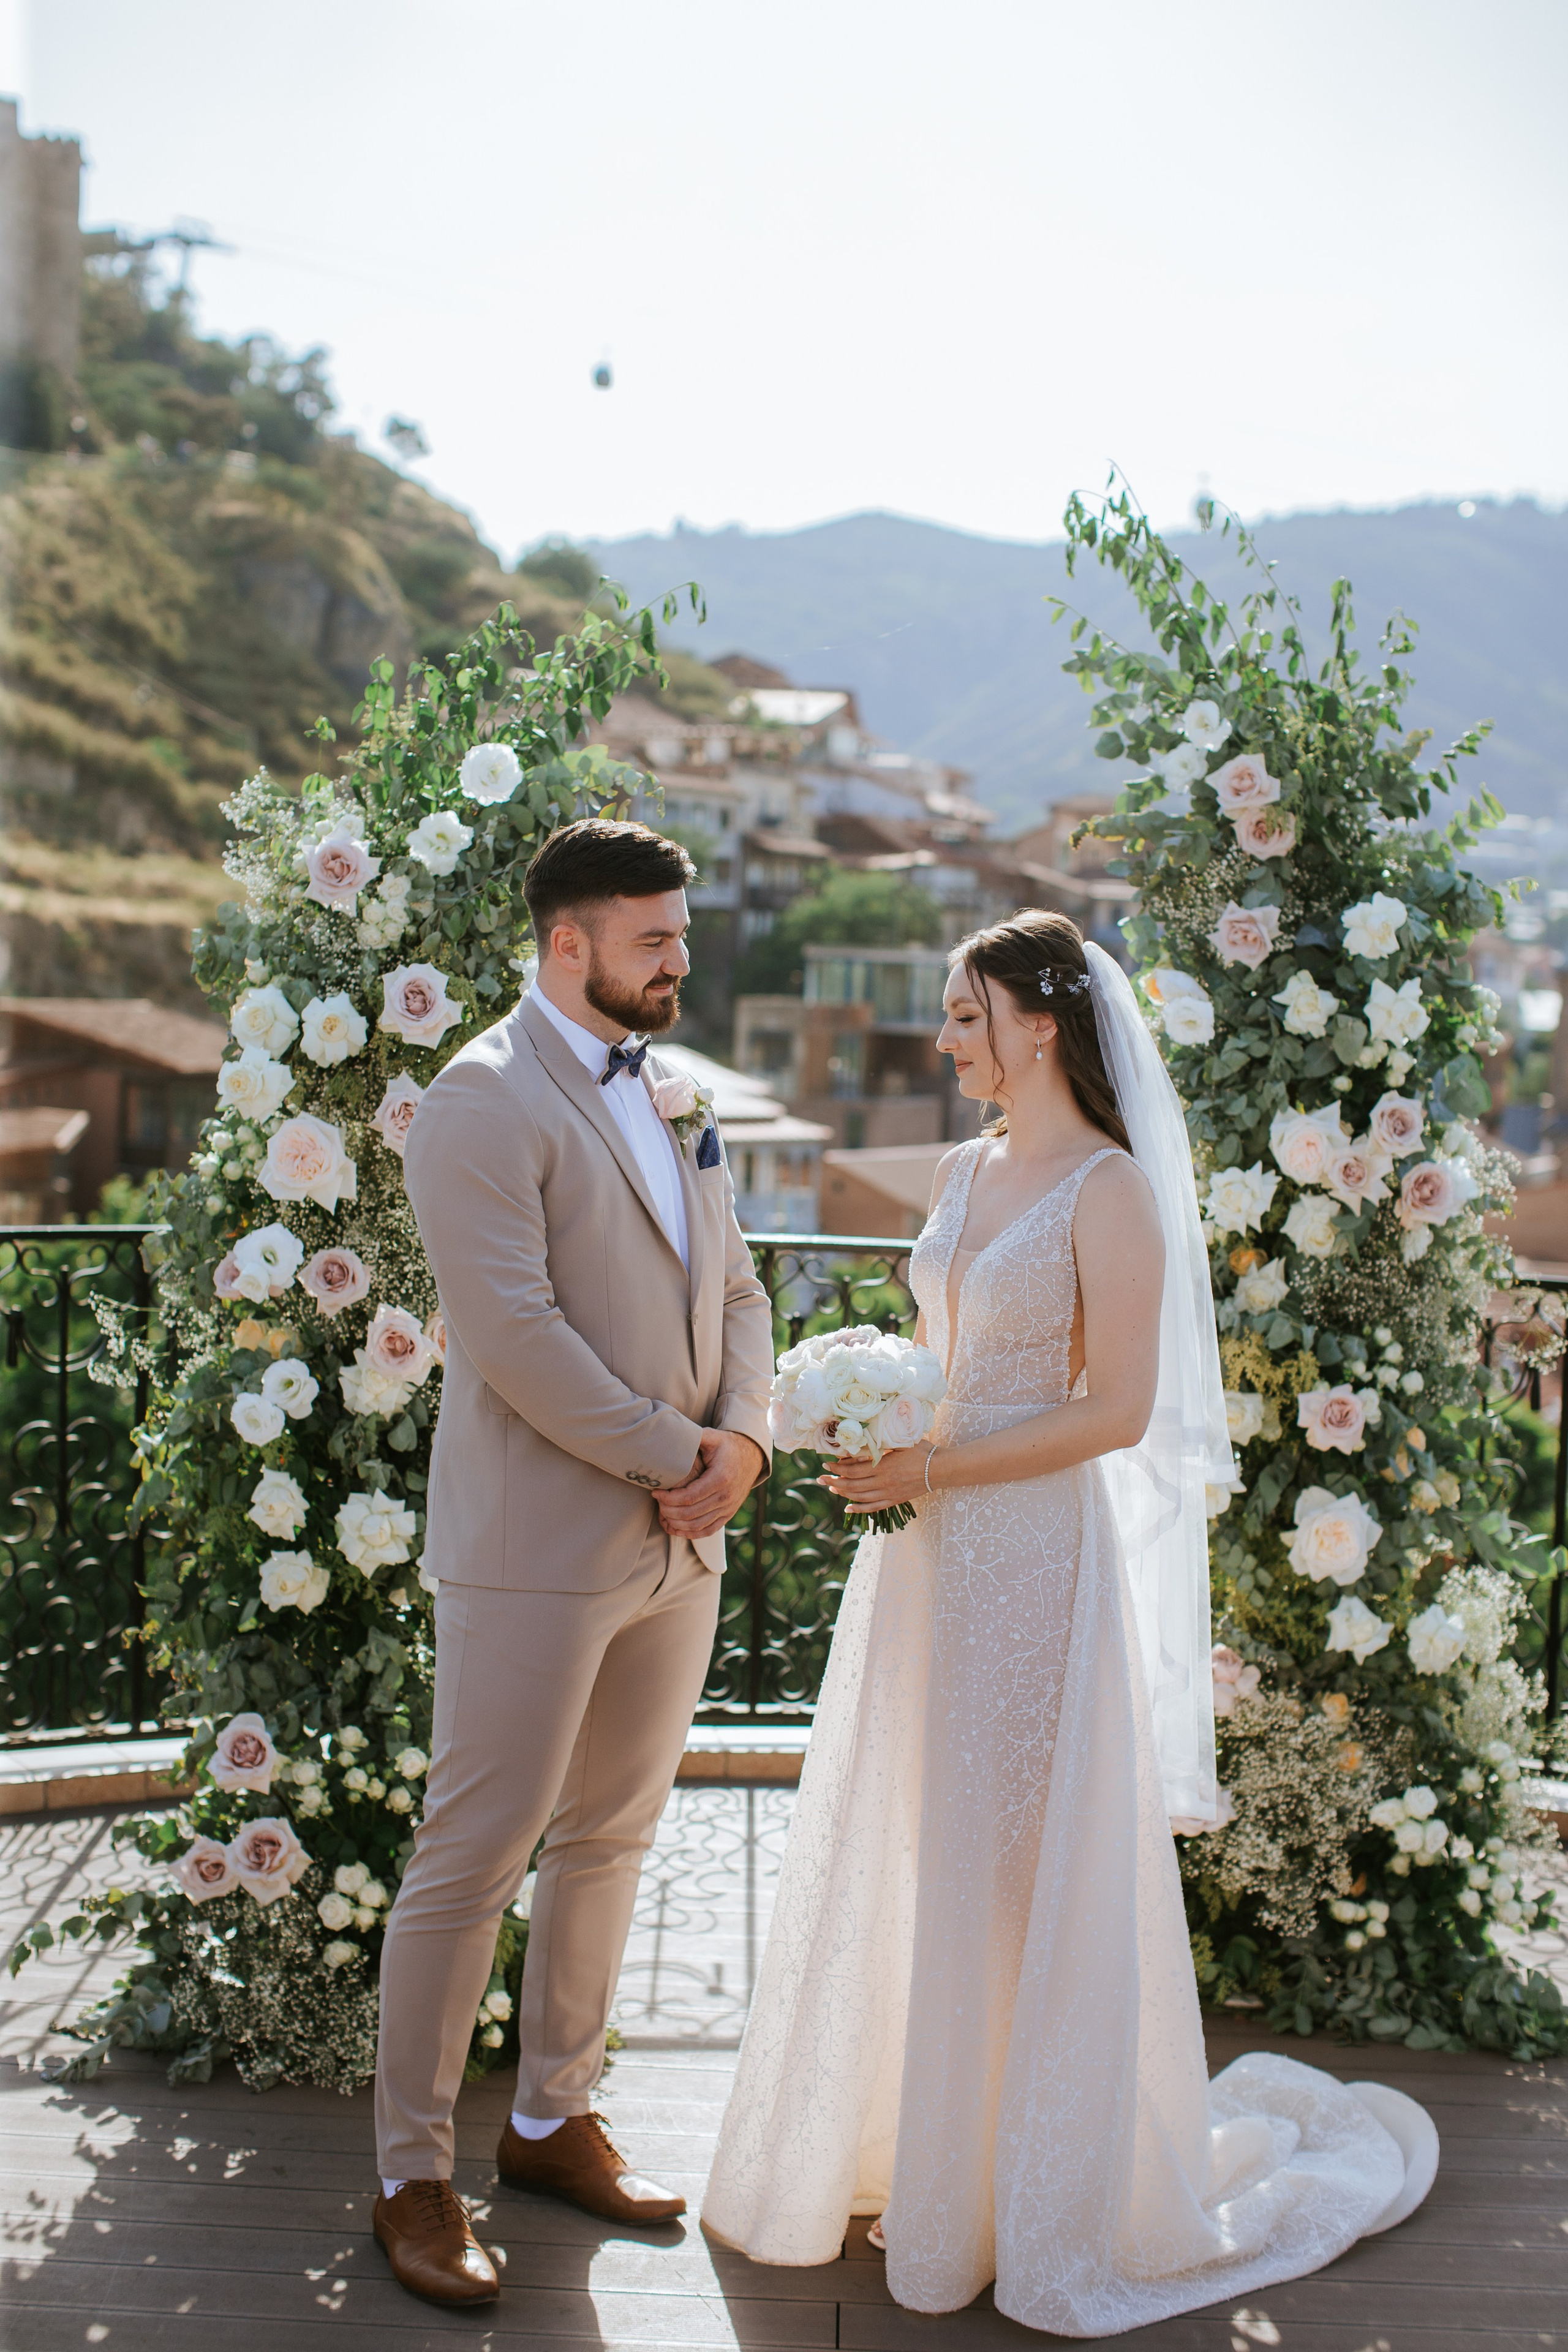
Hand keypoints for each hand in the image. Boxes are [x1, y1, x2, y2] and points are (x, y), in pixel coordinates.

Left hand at [656, 1429, 765, 1540]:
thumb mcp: (713, 1437)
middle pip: (690, 1514)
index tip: (656, 1492)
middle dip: (668, 1511)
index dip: (668, 1498)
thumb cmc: (728, 1446)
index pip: (689, 1497)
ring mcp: (728, 1508)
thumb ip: (695, 1437)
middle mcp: (726, 1496)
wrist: (752, 1457)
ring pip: (697, 1526)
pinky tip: (677, 1529)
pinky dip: (691, 1533)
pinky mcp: (728, 1514)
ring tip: (663, 1514)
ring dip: (677, 1524)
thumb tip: (674, 1435)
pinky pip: (708, 1530)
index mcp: (720, 1478)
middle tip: (657, 1503)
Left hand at [819, 1443, 935, 1512]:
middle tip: (820, 1478)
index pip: (852, 1470)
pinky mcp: (895, 1500)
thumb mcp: (901, 1442)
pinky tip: (848, 1507)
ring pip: (860, 1497)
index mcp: (883, 1466)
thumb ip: (881, 1444)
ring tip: (831, 1488)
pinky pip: (873, 1508)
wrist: (940, 1469)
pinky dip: (859, 1508)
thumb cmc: (922, 1451)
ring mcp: (888, 1494)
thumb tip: (860, 1443)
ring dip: (843, 1493)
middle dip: (833, 1482)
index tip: (826, 1464)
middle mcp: (883, 1482)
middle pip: (852, 1485)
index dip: (837, 1469)